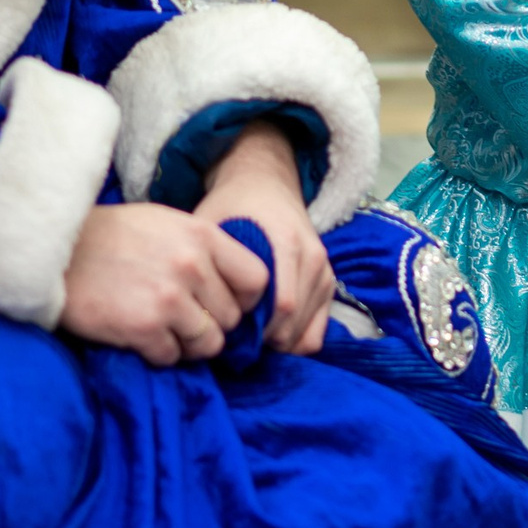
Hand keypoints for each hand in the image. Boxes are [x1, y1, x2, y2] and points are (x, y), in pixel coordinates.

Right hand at [59, 203, 267, 363]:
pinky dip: (158, 353)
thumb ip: (202, 249)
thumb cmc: (112, 237)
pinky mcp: (144, 328)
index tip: (224, 304)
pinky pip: (172, 357)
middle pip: (231, 318)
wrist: (55, 251)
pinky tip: (139, 335)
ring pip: (208, 343)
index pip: (257, 280)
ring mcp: (169, 299)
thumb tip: (234, 287)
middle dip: (211, 324)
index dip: (244, 299)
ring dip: (187, 344)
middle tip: (182, 319)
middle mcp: (192, 266)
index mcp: (202, 236)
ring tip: (162, 329)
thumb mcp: (166, 224)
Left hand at [193, 121, 336, 355]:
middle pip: (292, 322)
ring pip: (305, 333)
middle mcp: (312, 256)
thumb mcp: (212, 227)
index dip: (253, 331)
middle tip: (232, 341)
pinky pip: (318, 331)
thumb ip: (208, 264)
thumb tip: (200, 313)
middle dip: (262, 342)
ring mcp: (324, 270)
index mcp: (286, 242)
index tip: (225, 333)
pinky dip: (294, 341)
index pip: (281, 306)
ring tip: (248, 337)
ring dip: (276, 344)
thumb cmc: (233, 207)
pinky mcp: (328, 281)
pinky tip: (269, 335)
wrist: (265, 183)